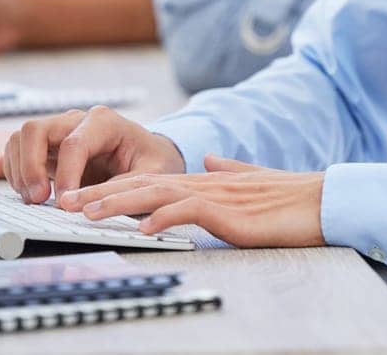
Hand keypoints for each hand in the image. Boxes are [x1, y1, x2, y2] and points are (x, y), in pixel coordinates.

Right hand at [3, 105, 185, 204]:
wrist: (150, 154)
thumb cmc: (152, 161)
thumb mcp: (151, 174)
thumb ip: (122, 187)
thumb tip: (86, 205)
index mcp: (104, 122)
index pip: (73, 144)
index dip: (65, 176)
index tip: (64, 204)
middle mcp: (76, 121)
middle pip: (36, 130)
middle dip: (30, 167)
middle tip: (38, 200)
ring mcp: (59, 131)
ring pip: (21, 138)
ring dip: (20, 170)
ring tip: (33, 200)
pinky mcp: (48, 147)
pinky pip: (19, 151)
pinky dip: (17, 172)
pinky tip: (31, 194)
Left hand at [63, 154, 325, 247]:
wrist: (320, 200)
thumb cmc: (287, 198)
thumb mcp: (249, 181)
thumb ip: (226, 169)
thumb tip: (209, 158)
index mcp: (203, 179)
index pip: (149, 180)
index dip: (115, 186)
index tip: (84, 195)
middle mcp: (202, 182)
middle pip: (142, 184)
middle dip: (102, 193)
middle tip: (66, 203)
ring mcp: (214, 195)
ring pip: (156, 195)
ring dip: (120, 204)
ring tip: (89, 213)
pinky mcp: (228, 213)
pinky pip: (189, 212)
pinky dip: (163, 218)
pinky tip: (143, 228)